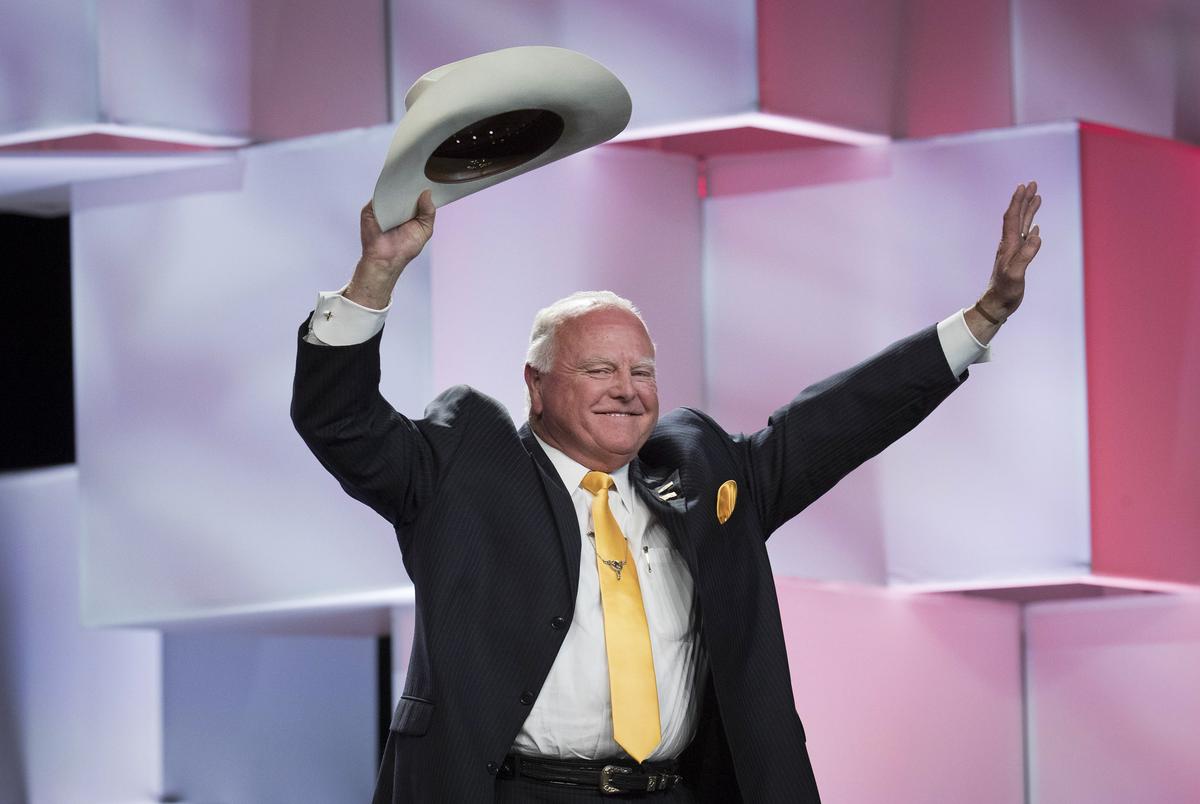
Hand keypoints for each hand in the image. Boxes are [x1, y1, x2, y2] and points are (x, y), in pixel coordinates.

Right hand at [345, 190, 435, 308]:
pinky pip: (379, 195)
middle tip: (421, 178)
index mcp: (410, 212)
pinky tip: (394, 191)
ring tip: (409, 183)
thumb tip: (427, 193)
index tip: (430, 180)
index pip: (416, 195)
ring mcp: (383, 206)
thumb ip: (428, 212)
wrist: (386, 259)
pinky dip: (386, 192)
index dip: (422, 188)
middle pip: (404, 190)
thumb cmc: (405, 248)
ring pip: (391, 190)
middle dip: (412, 184)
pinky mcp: (371, 208)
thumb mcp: (424, 229)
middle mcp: (396, 207)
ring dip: (399, 186)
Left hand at [977, 181, 1042, 322]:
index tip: (1023, 186)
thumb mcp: (1015, 274)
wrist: (997, 304)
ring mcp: (1013, 251)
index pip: (1012, 217)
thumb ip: (1025, 255)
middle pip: (1016, 216)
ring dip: (1028, 210)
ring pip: (1021, 225)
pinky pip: (1024, 238)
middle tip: (1032, 183)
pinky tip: (1034, 226)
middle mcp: (1009, 245)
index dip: (1018, 201)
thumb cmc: (1005, 291)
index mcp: (1008, 245)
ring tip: (1036, 196)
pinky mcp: (1017, 259)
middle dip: (1024, 199)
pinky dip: (1029, 228)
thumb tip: (1036, 235)